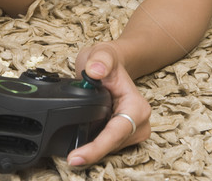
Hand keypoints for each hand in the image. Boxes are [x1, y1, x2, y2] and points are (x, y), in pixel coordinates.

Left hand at [67, 43, 150, 166]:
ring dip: (94, 150)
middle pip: (114, 145)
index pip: (116, 132)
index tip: (77, 156)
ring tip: (75, 151)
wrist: (110, 63)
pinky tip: (82, 144)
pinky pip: (109, 144)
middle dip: (93, 152)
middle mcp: (139, 121)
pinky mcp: (124, 134)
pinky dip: (95, 145)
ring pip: (111, 148)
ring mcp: (133, 129)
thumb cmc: (107, 59)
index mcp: (136, 105)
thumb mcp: (102, 53)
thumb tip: (95, 71)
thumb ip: (100, 59)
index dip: (97, 147)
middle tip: (72, 158)